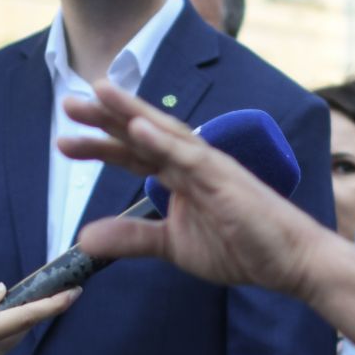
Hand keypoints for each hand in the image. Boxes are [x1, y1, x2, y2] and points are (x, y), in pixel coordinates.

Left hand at [57, 81, 333, 300]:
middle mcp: (193, 162)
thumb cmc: (241, 246)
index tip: (66, 137)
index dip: (101, 144)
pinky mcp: (226, 179)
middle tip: (69, 102)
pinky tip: (138, 128)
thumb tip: (83, 239)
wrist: (288, 261)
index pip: (135, 153)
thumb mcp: (172, 245)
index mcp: (181, 175)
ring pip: (165, 132)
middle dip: (106, 117)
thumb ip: (131, 237)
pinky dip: (163, 140)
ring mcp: (210, 166)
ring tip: (99, 93)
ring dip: (131, 113)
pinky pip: (191, 156)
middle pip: (144, 133)